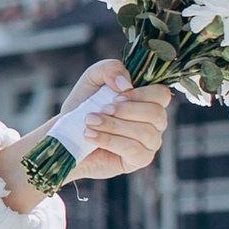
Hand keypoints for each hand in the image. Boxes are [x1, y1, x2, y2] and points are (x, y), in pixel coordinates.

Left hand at [0, 62, 173, 210]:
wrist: (67, 134)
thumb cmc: (84, 105)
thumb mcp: (93, 78)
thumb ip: (110, 68)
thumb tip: (126, 84)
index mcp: (148, 100)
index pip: (162, 94)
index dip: (142, 94)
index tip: (116, 96)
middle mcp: (155, 122)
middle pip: (157, 114)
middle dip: (125, 111)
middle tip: (101, 110)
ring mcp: (150, 143)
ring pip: (145, 132)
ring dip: (114, 126)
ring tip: (89, 123)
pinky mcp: (139, 160)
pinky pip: (134, 150)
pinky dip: (110, 141)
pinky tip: (91, 136)